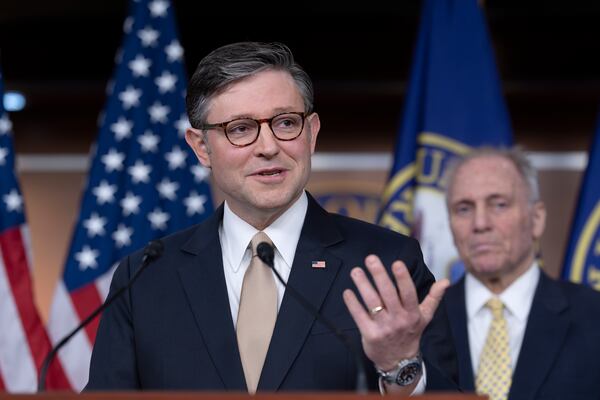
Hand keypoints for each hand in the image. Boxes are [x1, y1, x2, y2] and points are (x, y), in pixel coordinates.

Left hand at [343, 254, 448, 370]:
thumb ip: (434, 297)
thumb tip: (446, 281)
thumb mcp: (425, 316)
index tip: (396, 263)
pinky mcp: (370, 335)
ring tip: (356, 271)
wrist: (399, 361)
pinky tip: (347, 292)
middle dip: (379, 275)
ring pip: (372, 303)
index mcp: (413, 313)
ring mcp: (384, 328)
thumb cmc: (411, 333)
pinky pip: (359, 316)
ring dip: (363, 285)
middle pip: (388, 294)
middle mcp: (399, 320)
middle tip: (370, 259)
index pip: (409, 293)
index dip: (403, 278)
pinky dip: (352, 303)